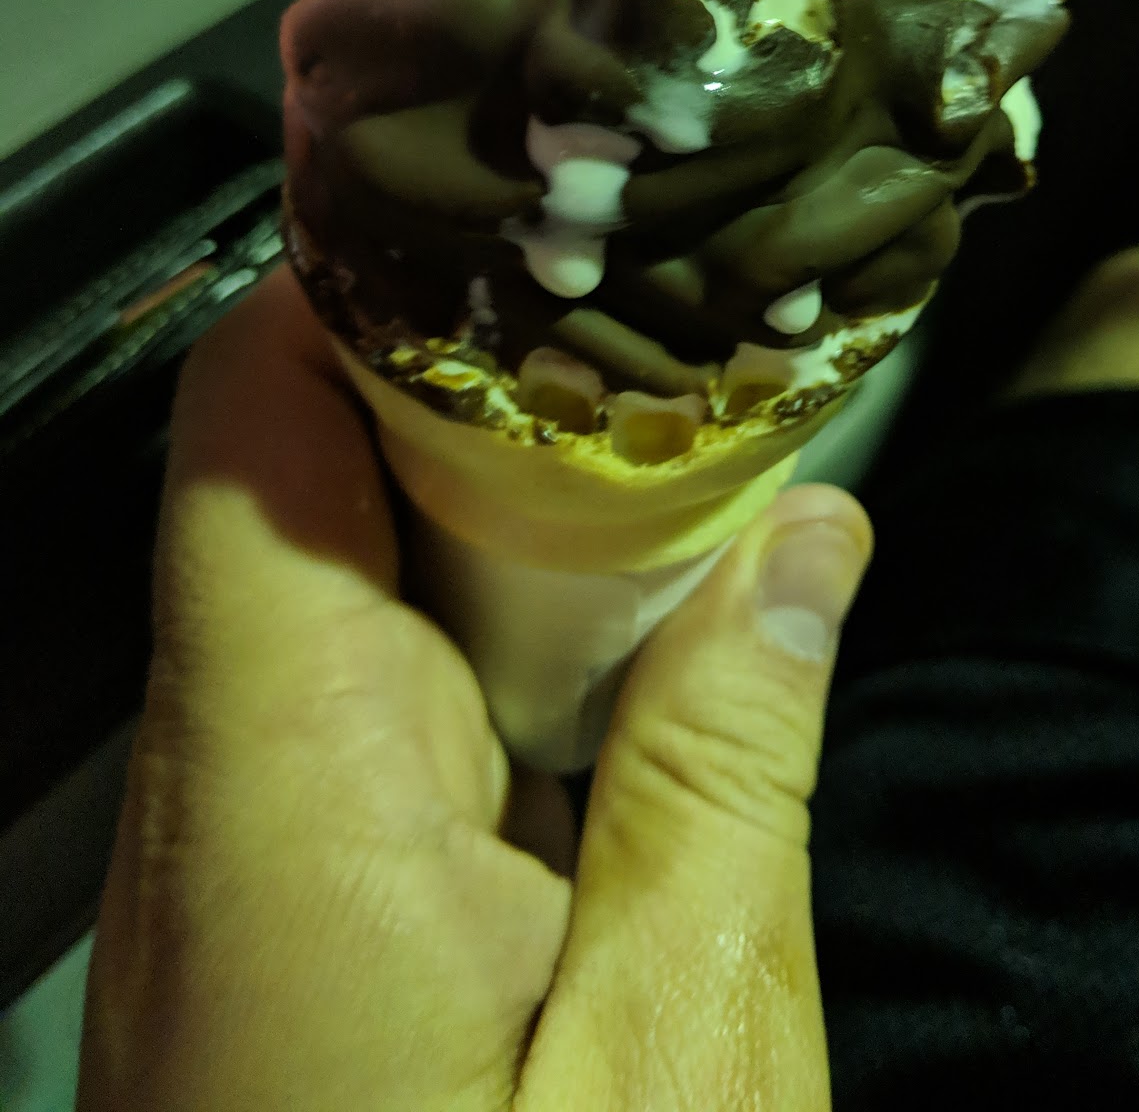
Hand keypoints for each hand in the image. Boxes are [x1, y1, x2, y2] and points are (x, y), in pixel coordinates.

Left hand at [77, 268, 871, 1110]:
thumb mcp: (675, 1063)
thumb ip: (727, 781)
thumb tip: (805, 540)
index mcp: (286, 788)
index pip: (257, 422)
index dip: (379, 284)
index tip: (538, 225)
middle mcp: (217, 799)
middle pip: (317, 489)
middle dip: (496, 395)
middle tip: (676, 336)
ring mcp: (236, 867)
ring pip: (352, 598)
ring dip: (508, 525)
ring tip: (679, 462)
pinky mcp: (280, 922)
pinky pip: (369, 715)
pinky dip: (494, 648)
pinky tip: (620, 647)